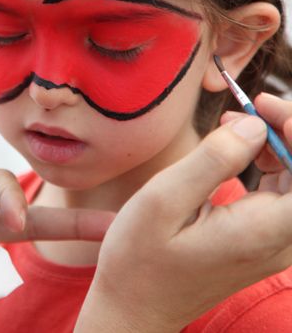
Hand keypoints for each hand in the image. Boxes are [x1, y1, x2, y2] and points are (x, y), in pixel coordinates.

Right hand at [75, 108, 291, 332]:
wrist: (135, 308)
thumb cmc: (139, 258)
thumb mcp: (162, 202)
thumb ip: (211, 161)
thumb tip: (254, 125)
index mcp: (263, 231)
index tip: (260, 104)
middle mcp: (282, 241)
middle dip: (287, 132)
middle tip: (248, 107)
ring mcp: (277, 245)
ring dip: (280, 145)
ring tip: (236, 124)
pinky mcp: (265, 242)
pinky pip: (287, 194)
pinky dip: (272, 164)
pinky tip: (239, 150)